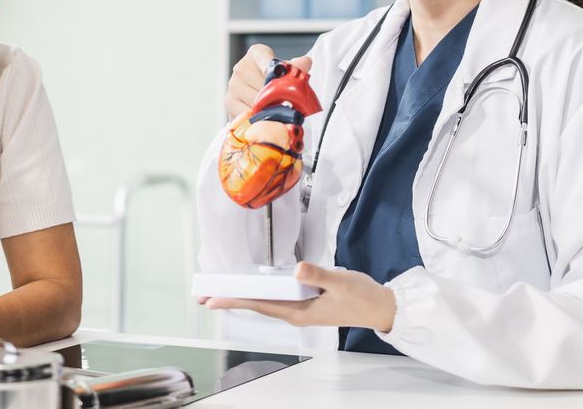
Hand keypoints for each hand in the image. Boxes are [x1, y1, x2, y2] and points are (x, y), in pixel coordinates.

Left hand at [200, 262, 395, 331]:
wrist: (379, 307)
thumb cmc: (362, 297)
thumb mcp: (341, 282)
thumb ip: (319, 275)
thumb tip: (298, 270)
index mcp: (300, 312)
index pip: (260, 305)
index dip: (235, 300)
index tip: (213, 299)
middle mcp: (295, 313)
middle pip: (256, 305)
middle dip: (230, 300)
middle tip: (203, 296)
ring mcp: (299, 309)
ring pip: (264, 303)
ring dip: (241, 297)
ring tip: (218, 293)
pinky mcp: (304, 303)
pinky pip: (275, 299)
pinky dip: (258, 293)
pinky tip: (250, 289)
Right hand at [224, 45, 311, 119]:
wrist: (257, 93)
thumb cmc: (273, 80)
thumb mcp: (287, 71)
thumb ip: (296, 67)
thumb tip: (305, 63)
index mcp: (256, 54)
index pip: (264, 58)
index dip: (273, 69)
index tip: (280, 77)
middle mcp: (241, 67)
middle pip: (261, 84)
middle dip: (276, 96)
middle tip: (289, 103)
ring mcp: (233, 85)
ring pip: (255, 100)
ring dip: (269, 108)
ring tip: (279, 112)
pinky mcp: (229, 102)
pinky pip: (247, 112)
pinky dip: (258, 117)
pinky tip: (266, 118)